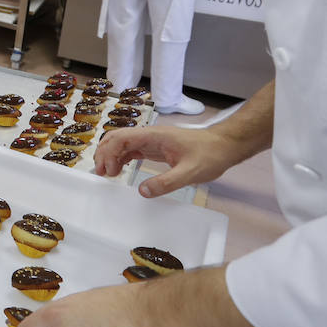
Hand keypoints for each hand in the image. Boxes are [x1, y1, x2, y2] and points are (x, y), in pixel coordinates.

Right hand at [94, 125, 242, 197]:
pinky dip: (122, 159)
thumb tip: (142, 192)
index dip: (109, 153)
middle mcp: (150, 135)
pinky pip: (132, 150)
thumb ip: (166, 183)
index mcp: (154, 135)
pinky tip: (119, 170)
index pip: (122, 138)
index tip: (107, 172)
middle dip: (104, 153)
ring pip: (123, 144)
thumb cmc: (210, 155)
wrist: (225, 146)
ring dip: (111, 156)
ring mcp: (152, 141)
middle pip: (117, 138)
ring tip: (107, 174)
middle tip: (101, 174)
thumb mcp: (189, 172)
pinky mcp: (156, 148)